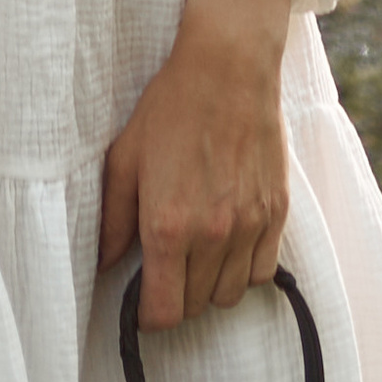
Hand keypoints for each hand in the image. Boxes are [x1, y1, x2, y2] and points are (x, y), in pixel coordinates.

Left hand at [98, 0, 293, 332]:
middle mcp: (212, 234)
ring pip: (229, 295)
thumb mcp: (125, 156)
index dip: (148, 315)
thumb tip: (104, 262)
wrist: (228, 66)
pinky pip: (261, 272)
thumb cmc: (171, 106)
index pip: (163, 312)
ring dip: (210, 284)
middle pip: (195, 307)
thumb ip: (112, 219)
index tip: (142, 301)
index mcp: (168, 225)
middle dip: (176, 295)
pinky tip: (228, 240)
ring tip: (197, 251)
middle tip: (166, 265)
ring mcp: (249, 225)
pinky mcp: (276, 213)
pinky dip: (244, 268)